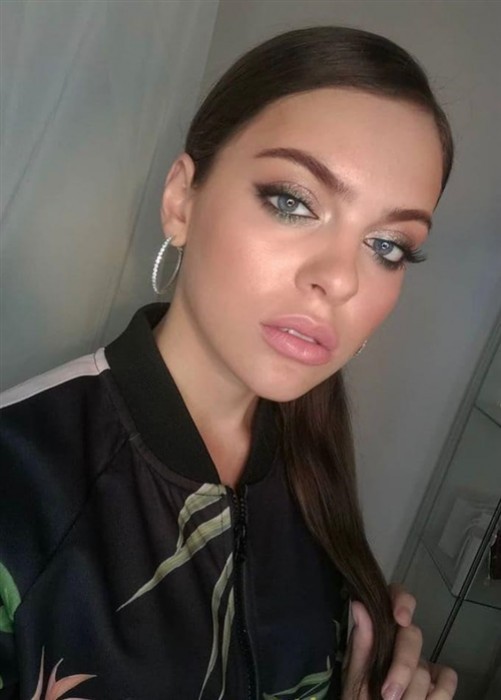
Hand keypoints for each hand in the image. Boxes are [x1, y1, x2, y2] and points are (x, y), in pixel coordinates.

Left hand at [342, 583, 457, 698]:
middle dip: (403, 667)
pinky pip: (447, 679)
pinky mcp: (438, 680)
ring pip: (424, 668)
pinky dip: (438, 694)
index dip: (402, 600)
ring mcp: (421, 660)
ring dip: (411, 694)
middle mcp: (401, 640)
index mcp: (379, 630)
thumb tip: (359, 605)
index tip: (400, 618)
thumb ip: (360, 644)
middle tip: (388, 695)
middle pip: (413, 636)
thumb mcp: (354, 673)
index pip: (395, 597)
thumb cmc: (359, 697)